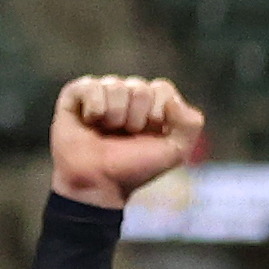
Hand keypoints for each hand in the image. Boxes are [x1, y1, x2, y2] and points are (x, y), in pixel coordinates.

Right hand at [49, 73, 205, 209]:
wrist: (98, 182)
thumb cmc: (135, 168)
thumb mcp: (175, 152)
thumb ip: (190, 125)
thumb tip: (172, 100)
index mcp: (154, 103)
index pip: (162, 88)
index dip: (157, 115)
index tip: (148, 135)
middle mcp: (129, 94)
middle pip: (140, 88)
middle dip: (135, 119)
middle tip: (125, 136)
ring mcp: (104, 91)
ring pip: (116, 86)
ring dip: (114, 117)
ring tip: (106, 131)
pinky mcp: (77, 92)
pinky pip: (92, 86)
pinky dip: (93, 109)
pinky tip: (89, 122)